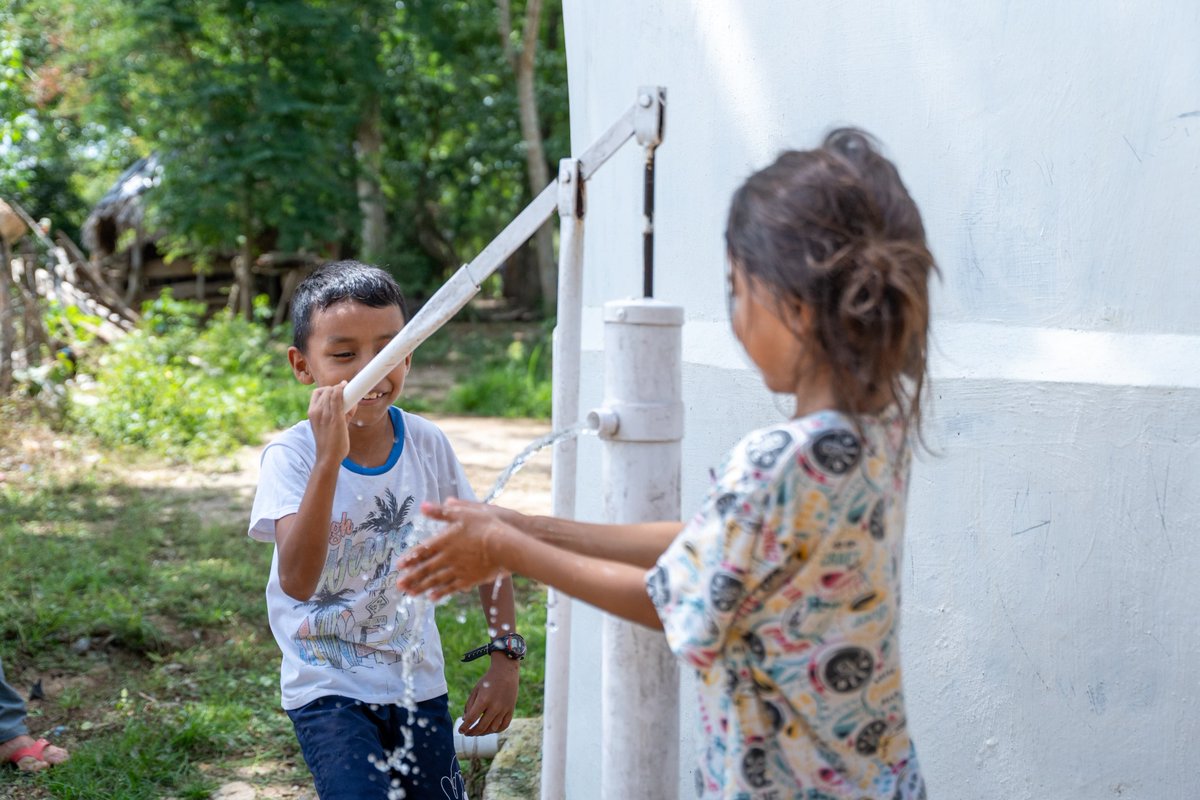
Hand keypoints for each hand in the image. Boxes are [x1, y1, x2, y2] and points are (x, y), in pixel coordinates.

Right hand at [308, 381, 355, 461]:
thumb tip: (353, 401)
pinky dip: (343, 391)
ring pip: (333, 392)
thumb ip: (340, 412)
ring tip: (350, 399)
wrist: (328, 457)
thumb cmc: (330, 442)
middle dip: (337, 390)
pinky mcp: (335, 418)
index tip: (338, 391)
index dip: (328, 389)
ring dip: (342, 391)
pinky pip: (338, 397)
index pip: (317, 393)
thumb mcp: (330, 424)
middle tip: (347, 396)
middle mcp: (316, 412)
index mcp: (312, 413)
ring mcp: (325, 414)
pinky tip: (347, 389)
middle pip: (326, 390)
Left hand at [396, 499, 514, 599]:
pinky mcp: (470, 578)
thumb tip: (423, 506)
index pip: (423, 550)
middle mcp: (448, 557)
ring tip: (410, 593)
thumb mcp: (464, 512)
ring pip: (436, 580)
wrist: (505, 545)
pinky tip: (432, 598)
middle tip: (399, 585)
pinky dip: (440, 593)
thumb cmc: (486, 525)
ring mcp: (458, 570)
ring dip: (421, 587)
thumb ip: (443, 512)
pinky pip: (451, 587)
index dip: (411, 558)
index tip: (399, 566)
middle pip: (426, 569)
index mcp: (445, 540)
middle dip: (411, 577)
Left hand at [459, 657, 518, 735]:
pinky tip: (490, 729)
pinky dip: (496, 730)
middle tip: (467, 733)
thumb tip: (465, 720)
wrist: (506, 671)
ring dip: (483, 733)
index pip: (472, 718)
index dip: (465, 727)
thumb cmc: (488, 680)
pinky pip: (503, 726)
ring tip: (477, 731)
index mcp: (483, 700)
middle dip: (472, 732)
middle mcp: (495, 706)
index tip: (460, 730)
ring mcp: (504, 709)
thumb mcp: (476, 690)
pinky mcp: (511, 710)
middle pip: (482, 727)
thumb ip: (469, 705)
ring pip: (492, 729)